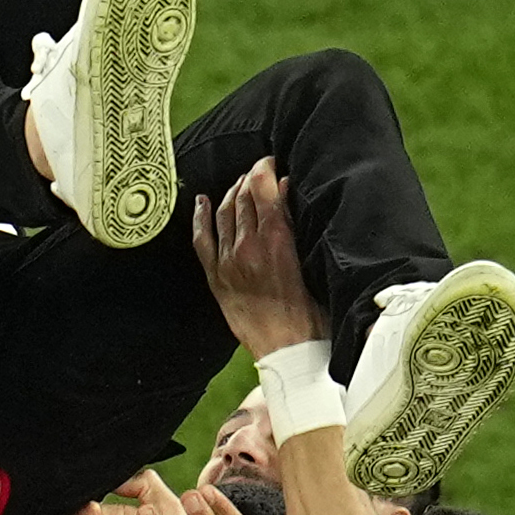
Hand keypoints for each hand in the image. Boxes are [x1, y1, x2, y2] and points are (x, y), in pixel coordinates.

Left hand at [190, 159, 325, 359]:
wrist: (289, 352)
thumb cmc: (311, 313)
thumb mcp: (313, 263)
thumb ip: (297, 225)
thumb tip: (286, 190)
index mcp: (277, 241)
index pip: (264, 190)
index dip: (265, 170)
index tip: (270, 162)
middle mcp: (248, 247)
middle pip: (244, 198)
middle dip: (251, 178)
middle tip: (258, 171)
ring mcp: (228, 262)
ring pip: (224, 213)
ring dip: (232, 193)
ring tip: (240, 183)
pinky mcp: (217, 278)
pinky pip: (202, 240)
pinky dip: (201, 217)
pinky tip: (202, 202)